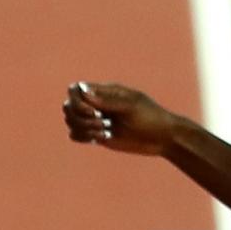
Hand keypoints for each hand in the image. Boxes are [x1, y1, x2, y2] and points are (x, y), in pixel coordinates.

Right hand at [63, 80, 183, 156]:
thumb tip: (83, 91)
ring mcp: (95, 119)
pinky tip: (99, 139)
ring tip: (104, 132)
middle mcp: (96, 104)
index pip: (75, 90)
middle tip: (101, 122)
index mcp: (104, 91)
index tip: (93, 111)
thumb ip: (106, 100)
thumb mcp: (130, 107)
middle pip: (69, 106)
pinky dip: (82, 137)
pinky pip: (75, 135)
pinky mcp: (96, 135)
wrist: (161, 138)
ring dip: (82, 128)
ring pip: (71, 121)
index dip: (77, 101)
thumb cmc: (150, 117)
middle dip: (80, 117)